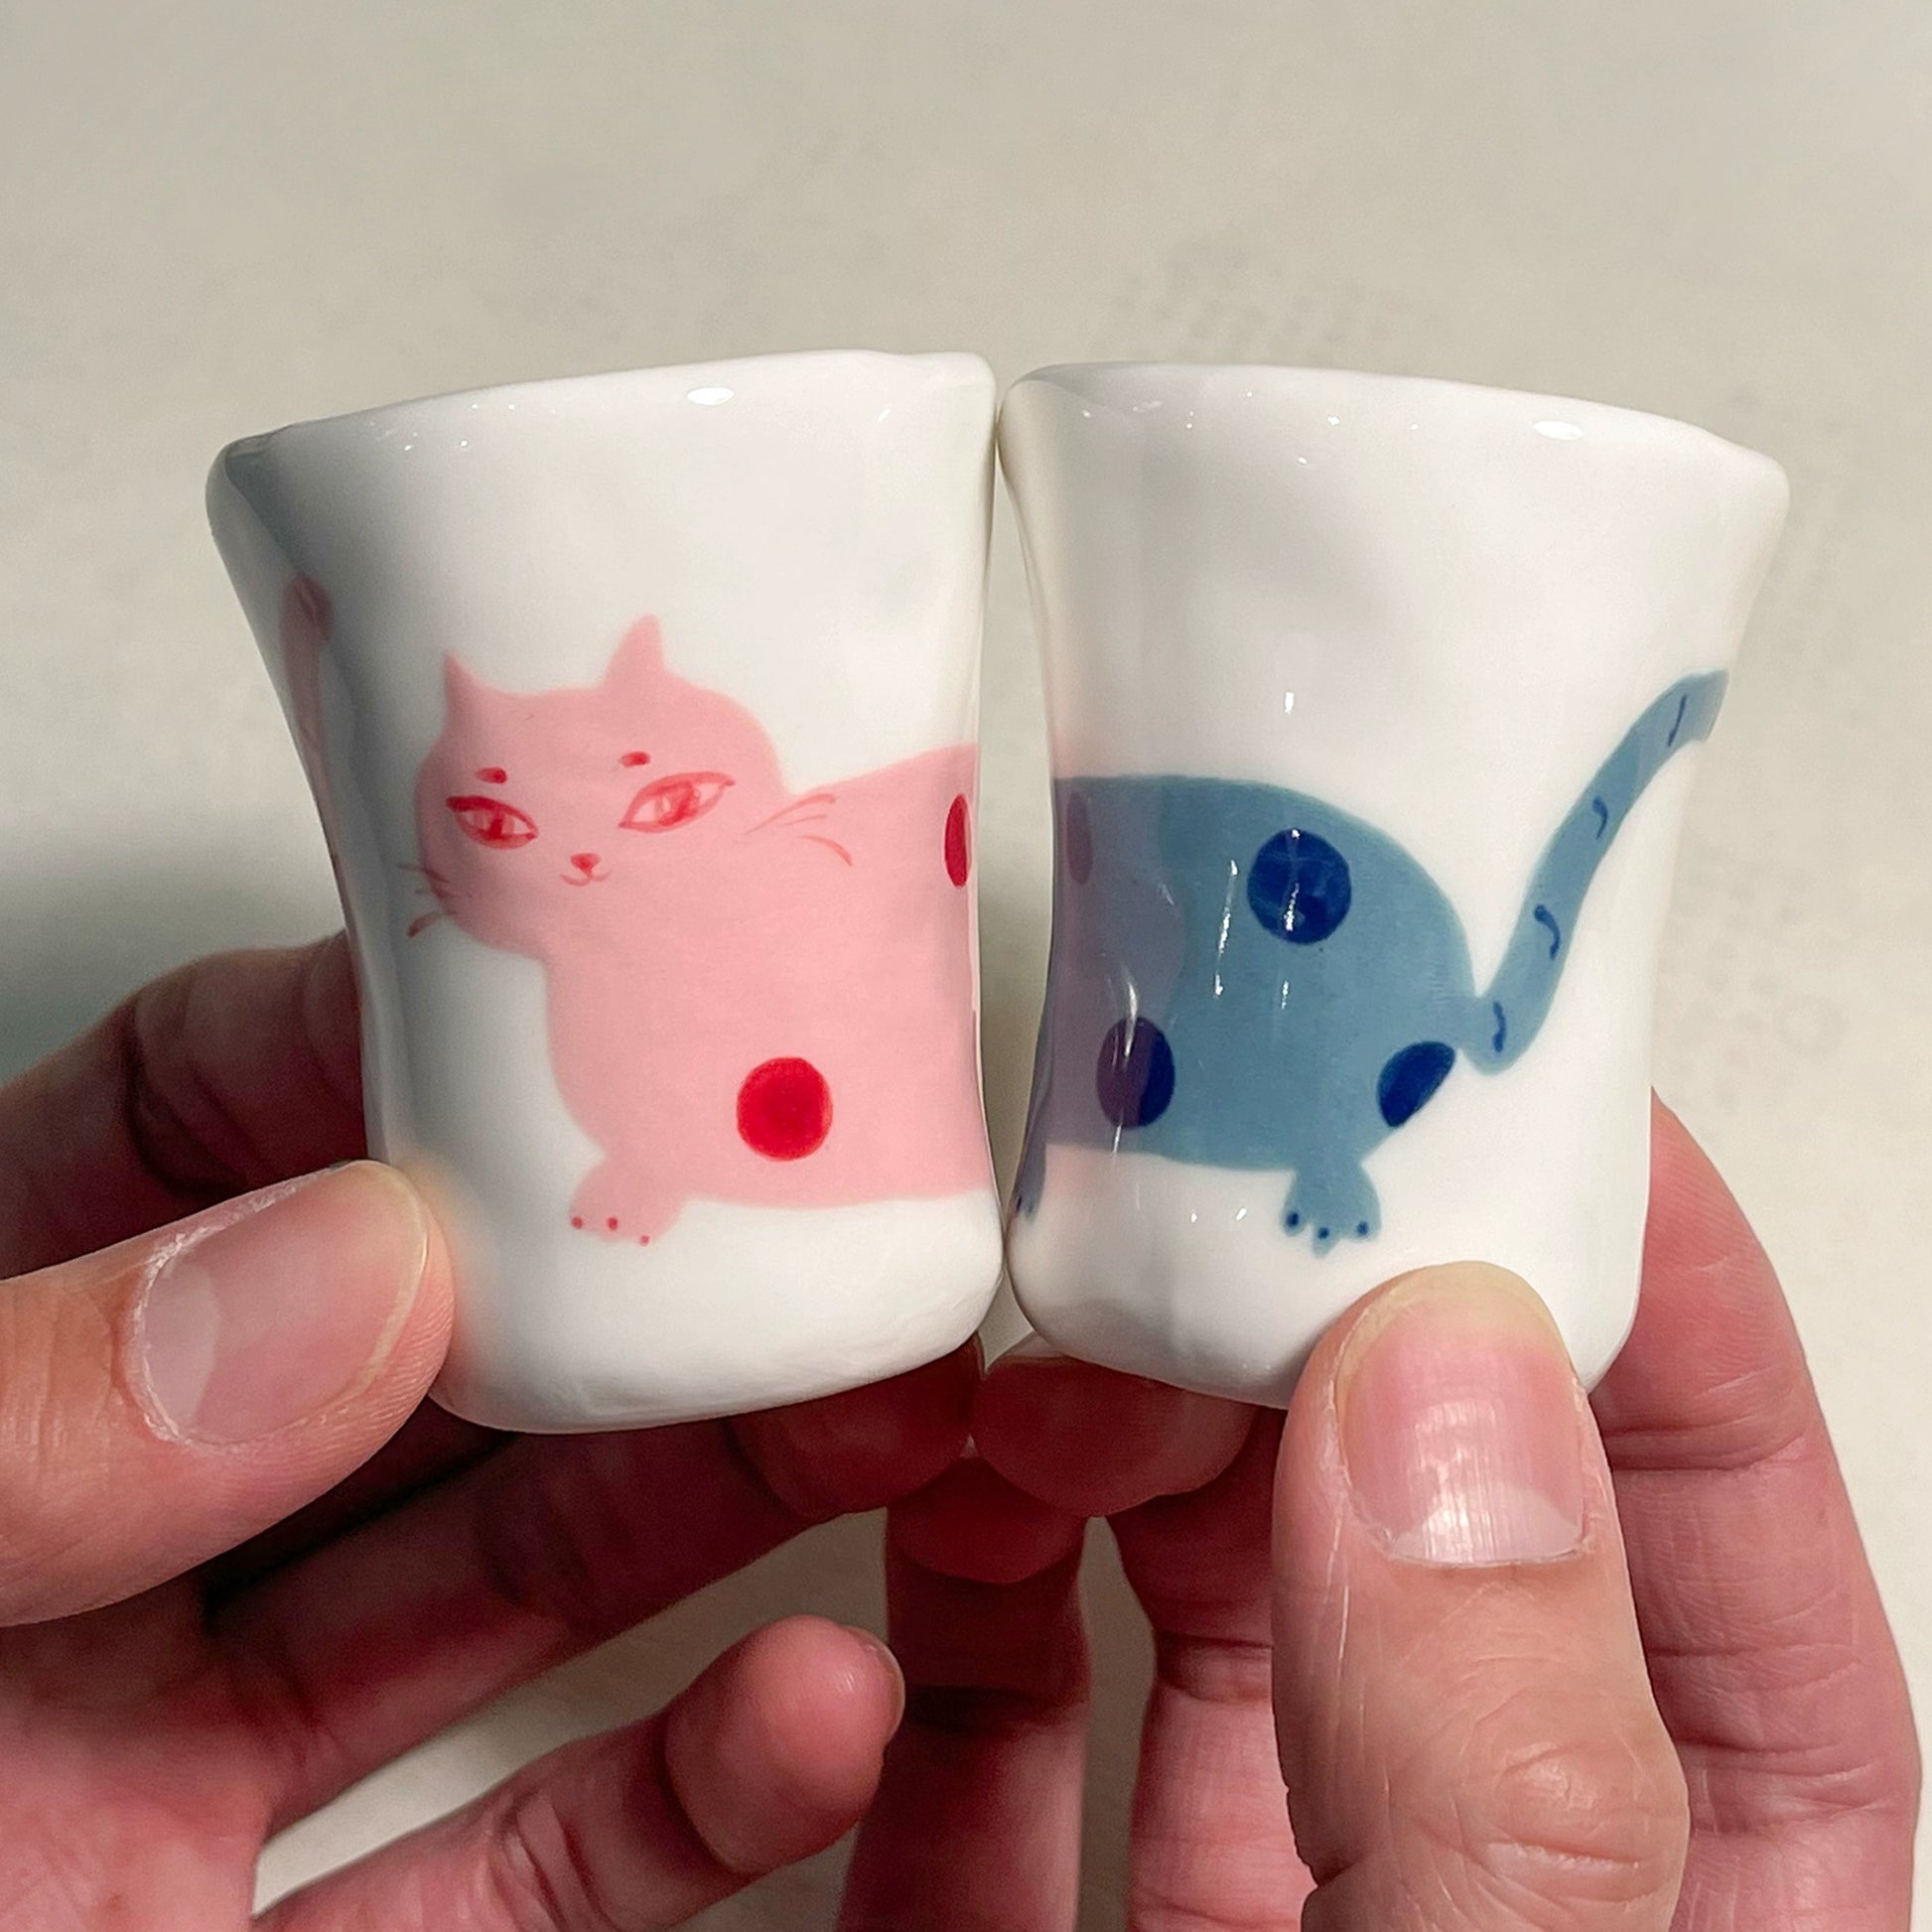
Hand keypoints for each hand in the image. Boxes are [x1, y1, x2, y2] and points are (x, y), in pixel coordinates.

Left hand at [0, 935, 971, 1929]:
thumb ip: (18, 1428)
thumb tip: (339, 1268)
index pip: (182, 1133)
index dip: (393, 1052)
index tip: (595, 1011)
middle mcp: (66, 1576)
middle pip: (409, 1359)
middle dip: (635, 1284)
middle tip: (822, 1220)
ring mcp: (169, 1788)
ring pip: (503, 1596)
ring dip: (717, 1510)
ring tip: (884, 1413)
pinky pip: (512, 1880)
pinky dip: (688, 1801)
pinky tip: (809, 1711)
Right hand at [852, 1100, 1918, 1928]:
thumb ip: (1491, 1780)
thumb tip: (1446, 1394)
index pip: (1732, 1579)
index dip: (1661, 1322)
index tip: (1534, 1119)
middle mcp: (1459, 1902)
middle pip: (1436, 1540)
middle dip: (1320, 1345)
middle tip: (1210, 1211)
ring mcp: (1250, 1928)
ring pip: (1219, 1611)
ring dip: (1120, 1445)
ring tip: (1044, 1369)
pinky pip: (1004, 1742)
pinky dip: (956, 1603)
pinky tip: (927, 1520)